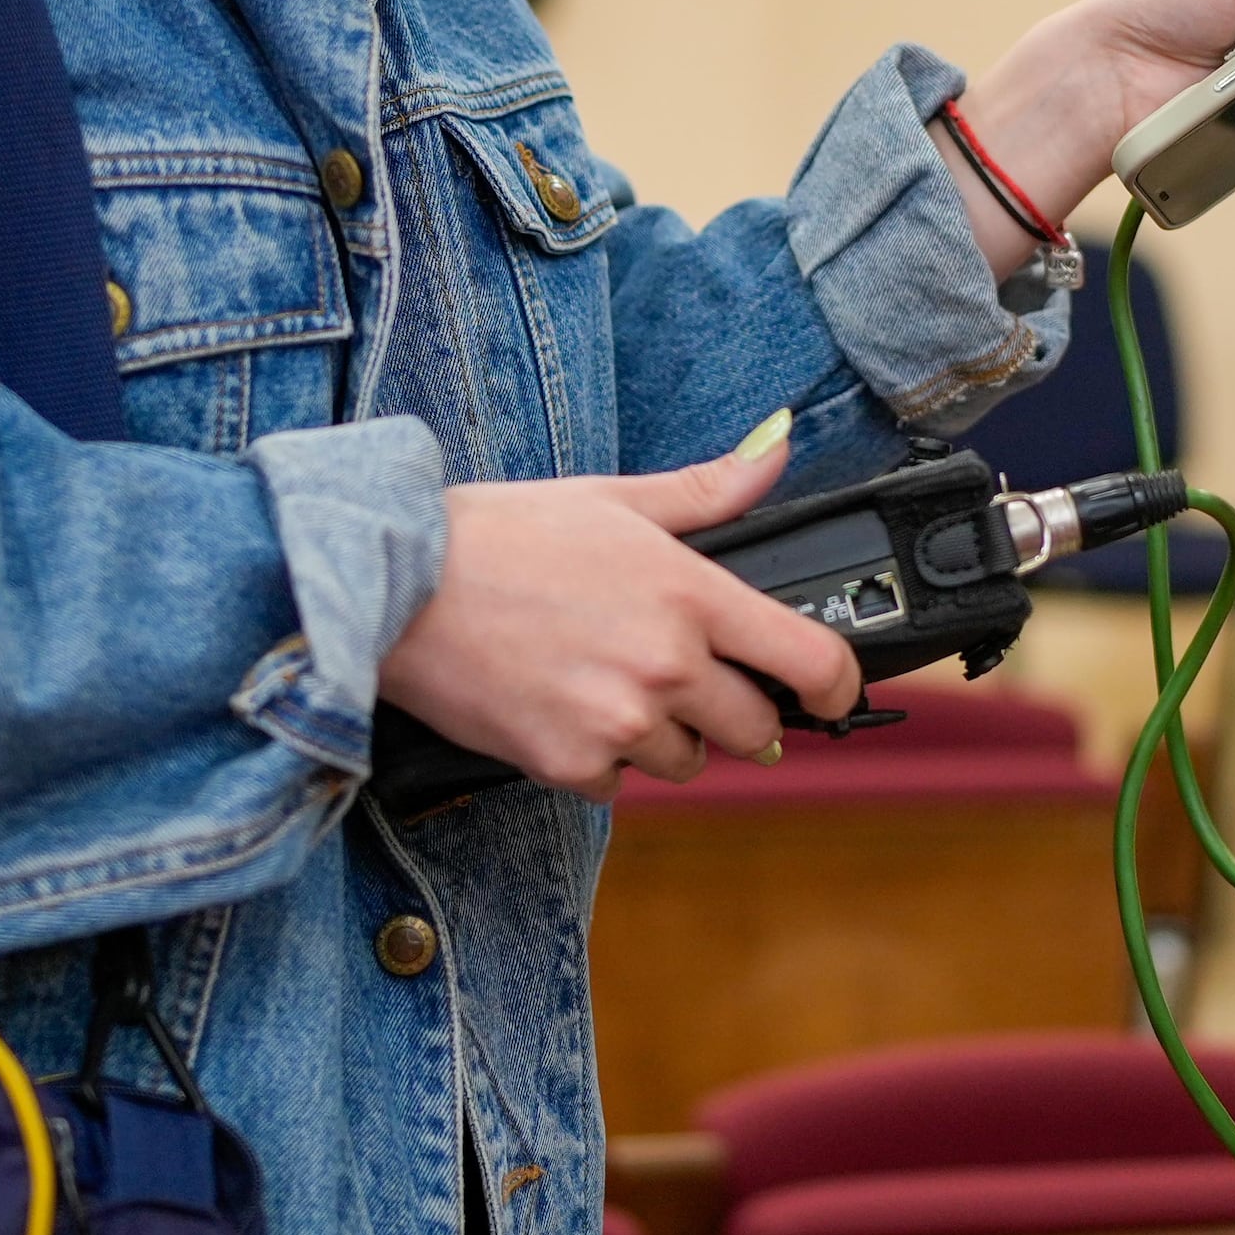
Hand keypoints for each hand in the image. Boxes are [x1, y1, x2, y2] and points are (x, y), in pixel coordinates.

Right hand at [376, 418, 860, 794]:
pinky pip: (619, 785)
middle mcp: (668, 664)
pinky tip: (567, 710)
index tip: (830, 692)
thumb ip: (708, 491)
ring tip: (613, 687)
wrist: (398, 588)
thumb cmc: (500, 536)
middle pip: (757, 728)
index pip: (812, 661)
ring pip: (689, 762)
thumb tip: (777, 450)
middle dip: (736, 711)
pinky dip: (602, 761)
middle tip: (689, 682)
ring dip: (668, 738)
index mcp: (691, 594)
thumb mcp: (613, 497)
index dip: (836, 686)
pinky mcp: (569, 764)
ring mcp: (620, 721)